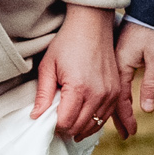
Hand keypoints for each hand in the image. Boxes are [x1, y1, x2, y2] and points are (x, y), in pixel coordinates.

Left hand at [32, 4, 127, 139]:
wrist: (92, 26)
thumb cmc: (68, 43)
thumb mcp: (48, 66)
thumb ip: (43, 94)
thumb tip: (36, 117)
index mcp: (79, 88)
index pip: (65, 123)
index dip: (54, 125)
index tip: (47, 119)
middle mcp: (98, 94)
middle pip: (79, 127)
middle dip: (65, 128)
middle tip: (55, 121)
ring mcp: (110, 94)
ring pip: (94, 125)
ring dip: (80, 128)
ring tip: (68, 120)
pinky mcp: (117, 92)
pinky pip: (106, 117)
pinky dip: (94, 121)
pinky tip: (83, 119)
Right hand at [115, 20, 153, 129]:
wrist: (149, 7)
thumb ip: (152, 84)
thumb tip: (148, 109)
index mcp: (121, 68)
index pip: (121, 101)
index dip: (124, 118)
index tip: (129, 133)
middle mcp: (112, 68)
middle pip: (111, 98)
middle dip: (118, 118)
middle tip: (125, 135)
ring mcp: (111, 64)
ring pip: (108, 93)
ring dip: (112, 109)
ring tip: (120, 124)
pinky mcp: (114, 59)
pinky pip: (109, 84)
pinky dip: (111, 96)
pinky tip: (115, 102)